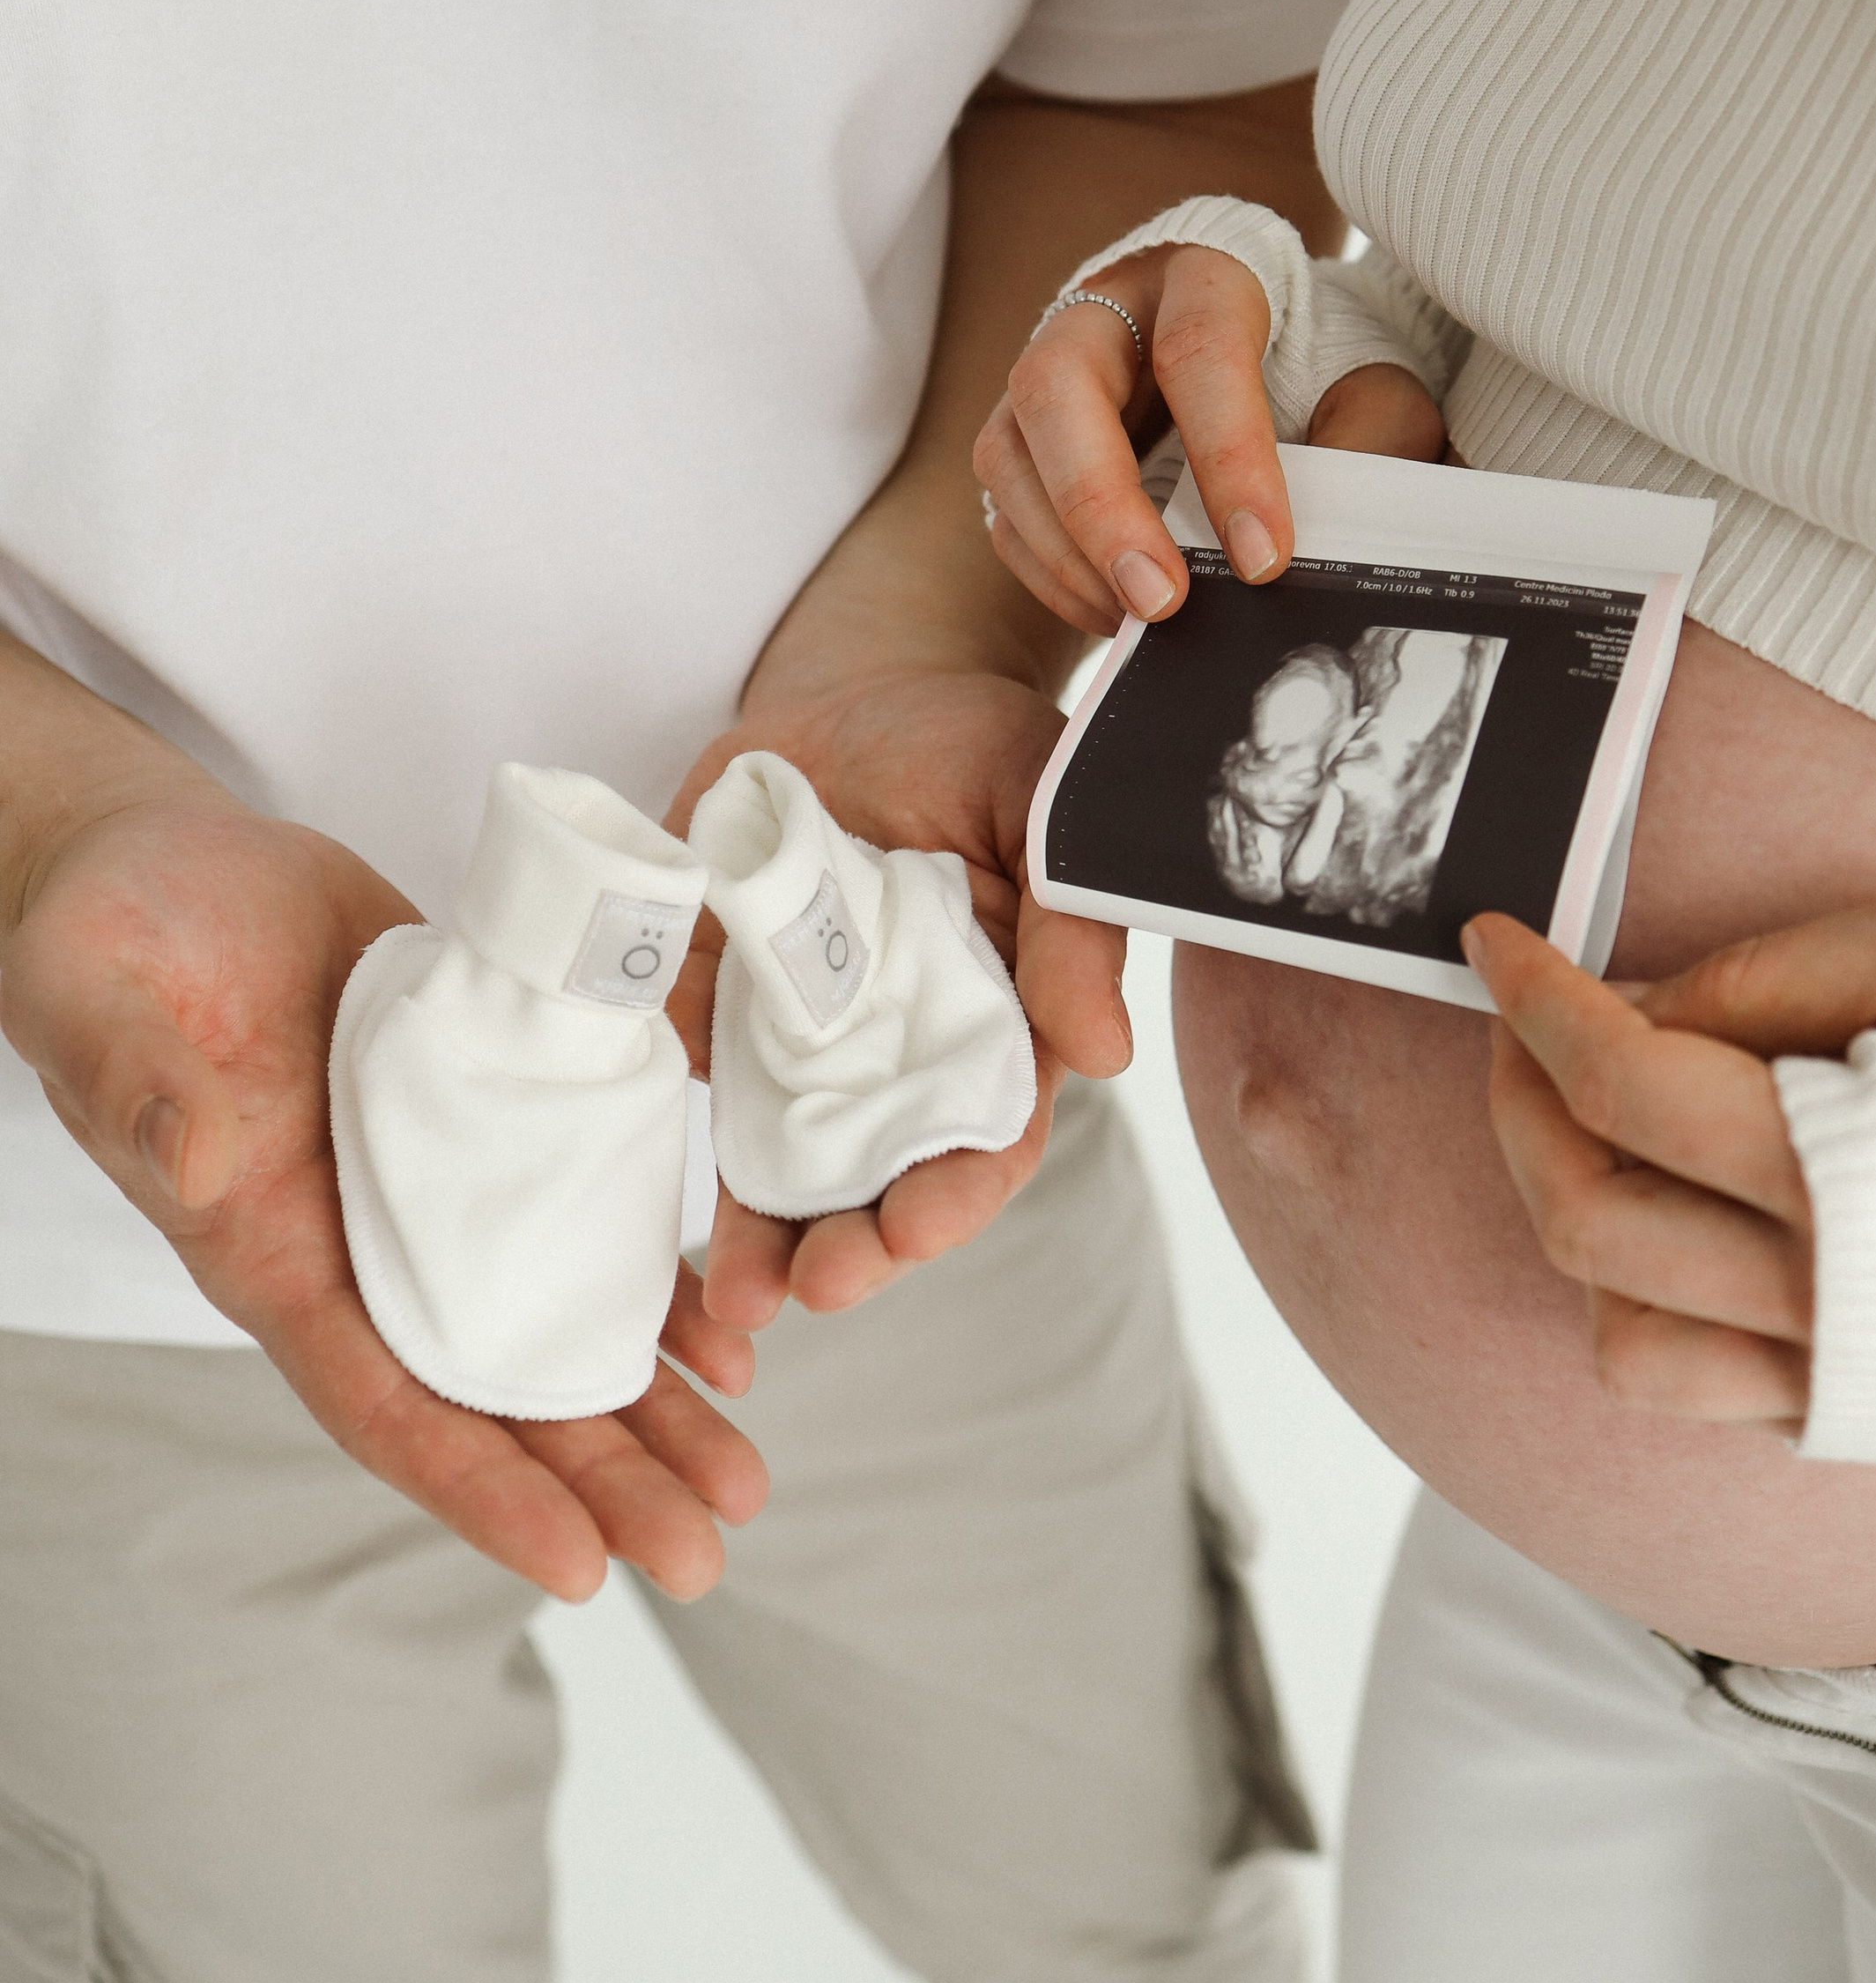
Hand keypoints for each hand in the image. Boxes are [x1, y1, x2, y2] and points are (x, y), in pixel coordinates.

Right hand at [0, 779, 765, 1600]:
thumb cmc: (112, 936)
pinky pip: (580, 1212)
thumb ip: (147, 1085)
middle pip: (495, 1394)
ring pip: (552, 1323)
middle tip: (709, 1550)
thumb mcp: (102, 994)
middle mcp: (364, 1245)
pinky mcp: (489, 1107)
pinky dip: (651, 1276)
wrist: (168, 865)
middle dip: (603, 1478)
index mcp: (271, 1250)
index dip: (482, 1487)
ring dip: (648, 1404)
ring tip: (743, 1479)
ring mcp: (434, 1185)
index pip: (385, 1402)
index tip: (582, 1566)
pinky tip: (727, 1329)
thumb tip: (204, 1159)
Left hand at [666, 663, 1129, 1325]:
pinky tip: (662, 1215)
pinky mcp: (722, 1014)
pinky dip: (683, 1158)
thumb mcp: (1039, 795)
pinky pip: (702, 1099)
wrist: (850, 685)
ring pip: (790, 1169)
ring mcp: (809, 1044)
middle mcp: (905, 1056)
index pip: (990, 1135)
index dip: (957, 1192)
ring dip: (767, 1239)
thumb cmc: (968, 739)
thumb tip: (1105, 1053)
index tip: (915, 1229)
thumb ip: (1072, 916)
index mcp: (1000, 1020)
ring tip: (739, 1297)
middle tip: (818, 1282)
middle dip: (856, 1244)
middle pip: (885, 1178)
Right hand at [973, 240, 1442, 638]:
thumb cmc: (1316, 362)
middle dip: (1102, 505)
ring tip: (1139, 619)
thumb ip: (1373, 435)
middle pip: (1058, 387)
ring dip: (1066, 550)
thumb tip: (1336, 534)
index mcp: (1203, 274)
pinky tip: (1112, 613)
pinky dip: (1049, 572)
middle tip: (1161, 600)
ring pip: (1008, 452)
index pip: (1200, 350)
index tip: (1265, 559)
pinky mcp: (1022, 436)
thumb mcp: (1372, 379)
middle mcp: (1103, 312)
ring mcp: (1045, 372)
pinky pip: (1001, 508)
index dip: (1229, 458)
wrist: (1266, 343)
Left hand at [1466, 888, 1875, 1429]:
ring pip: (1616, 1333)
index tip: (1493, 946)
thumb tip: (1632, 1006)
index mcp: (1846, 1171)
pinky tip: (1680, 1220)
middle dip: (1520, 1103)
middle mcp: (1830, 1301)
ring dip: (1569, 1220)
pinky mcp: (1863, 1422)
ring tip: (1590, 1130)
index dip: (1532, 1002)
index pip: (1617, 1083)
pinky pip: (1694, 1387)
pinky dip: (1647, 1305)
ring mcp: (1845, 1381)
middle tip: (1520, 1027)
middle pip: (1585, 1215)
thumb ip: (1767, 970)